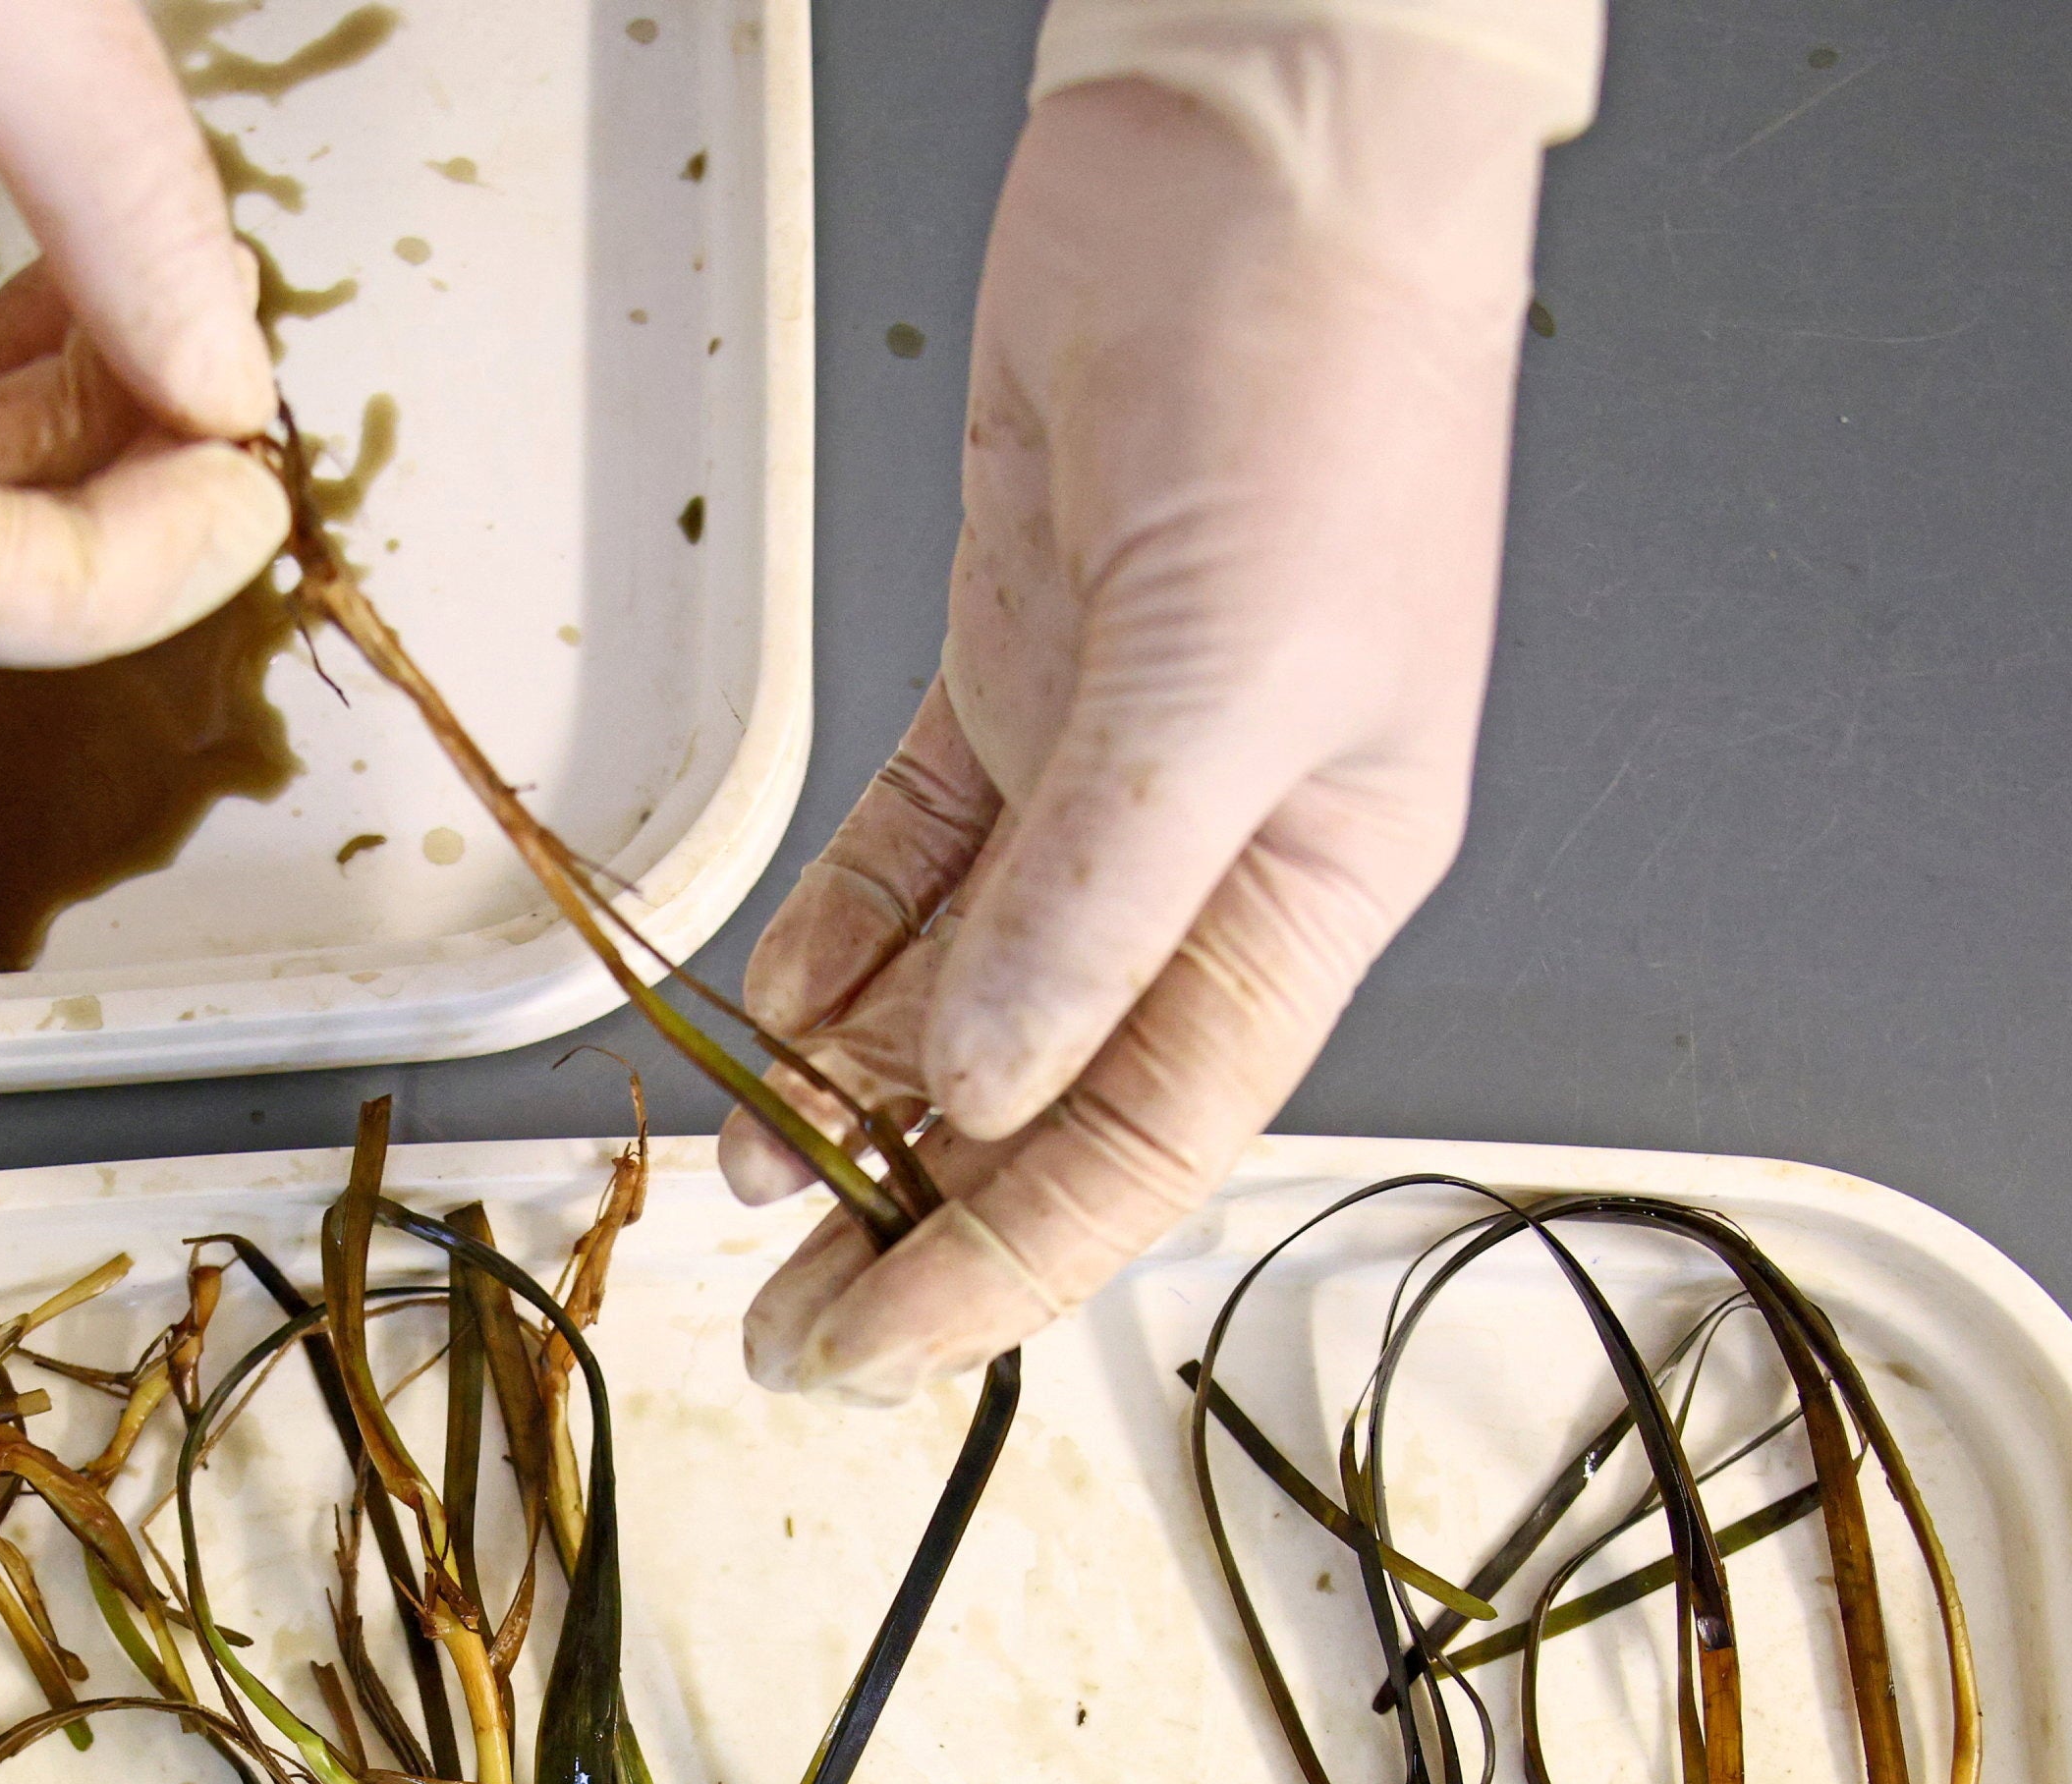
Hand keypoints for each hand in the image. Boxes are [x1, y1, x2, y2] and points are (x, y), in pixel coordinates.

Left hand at [725, 33, 1555, 1399]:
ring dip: (855, 1088)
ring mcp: (1104, 758)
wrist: (1262, 147)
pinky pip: (917, 852)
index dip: (1008, 1264)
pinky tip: (771, 1013)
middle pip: (1048, 1093)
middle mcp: (1209, 845)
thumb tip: (985, 1081)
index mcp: (1316, 880)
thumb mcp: (1225, 674)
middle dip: (917, 1214)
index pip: (1147, 1141)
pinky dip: (843, 940)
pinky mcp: (1016, 663)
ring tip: (747, 1173)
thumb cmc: (1324, 374)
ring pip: (966, 987)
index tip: (877, 1348)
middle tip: (782, 1318)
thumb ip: (1097, 899)